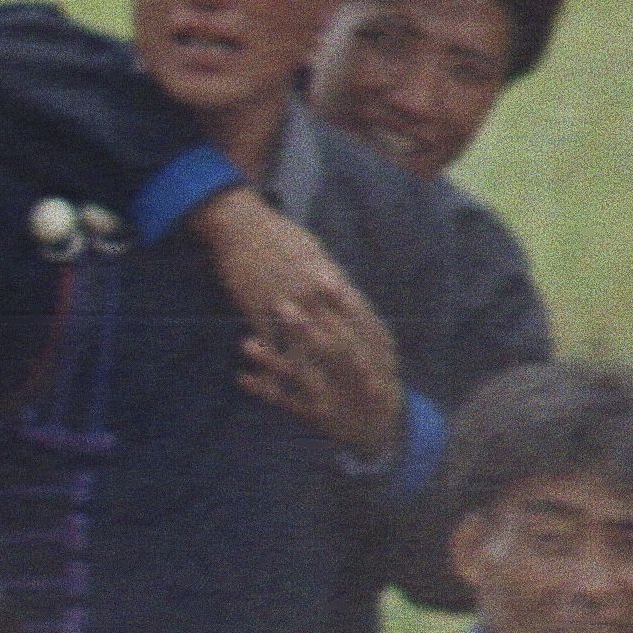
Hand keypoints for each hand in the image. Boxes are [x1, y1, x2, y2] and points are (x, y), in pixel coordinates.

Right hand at [196, 192, 402, 456]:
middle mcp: (316, 296)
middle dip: (356, 372)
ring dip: (317, 381)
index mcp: (333, 281)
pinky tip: (272, 388)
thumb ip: (330, 277)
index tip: (389, 368)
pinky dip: (270, 368)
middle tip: (369, 397)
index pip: (363, 319)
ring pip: (306, 349)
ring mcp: (288, 304)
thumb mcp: (314, 253)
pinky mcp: (260, 308)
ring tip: (325, 407)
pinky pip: (270, 344)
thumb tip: (342, 291)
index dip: (376, 347)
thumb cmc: (278, 236)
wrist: (243, 225)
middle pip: (341, 340)